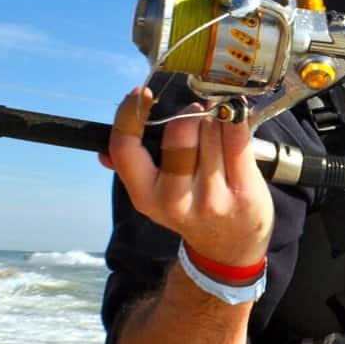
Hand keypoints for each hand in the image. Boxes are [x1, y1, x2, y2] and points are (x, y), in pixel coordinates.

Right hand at [103, 87, 272, 266]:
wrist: (230, 249)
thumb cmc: (192, 210)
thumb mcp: (155, 197)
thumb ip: (134, 170)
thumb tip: (101, 153)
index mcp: (145, 196)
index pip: (125, 148)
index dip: (129, 114)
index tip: (141, 94)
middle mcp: (175, 198)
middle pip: (179, 131)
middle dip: (190, 114)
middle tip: (199, 114)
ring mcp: (211, 196)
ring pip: (211, 130)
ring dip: (216, 118)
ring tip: (219, 126)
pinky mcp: (243, 191)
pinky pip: (238, 139)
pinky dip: (236, 120)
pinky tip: (235, 118)